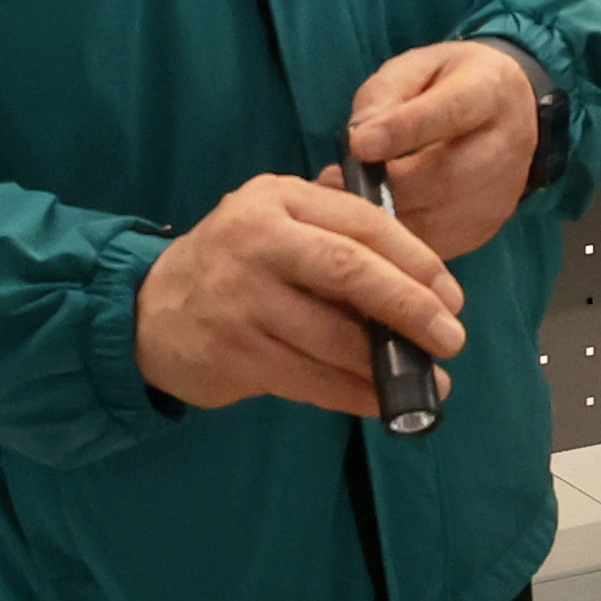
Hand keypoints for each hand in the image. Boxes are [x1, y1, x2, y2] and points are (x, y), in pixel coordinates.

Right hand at [135, 171, 464, 417]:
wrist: (147, 312)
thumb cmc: (234, 268)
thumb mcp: (275, 225)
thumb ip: (335, 234)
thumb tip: (423, 277)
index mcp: (278, 199)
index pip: (364, 223)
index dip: (417, 261)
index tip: (452, 296)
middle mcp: (257, 239)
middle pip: (351, 272)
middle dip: (411, 307)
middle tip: (452, 338)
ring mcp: (241, 297)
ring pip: (333, 336)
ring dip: (387, 365)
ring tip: (429, 380)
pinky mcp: (233, 350)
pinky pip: (310, 378)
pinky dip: (353, 393)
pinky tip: (381, 401)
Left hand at [347, 39, 545, 261]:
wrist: (509, 113)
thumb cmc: (448, 85)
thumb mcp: (415, 69)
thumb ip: (385, 96)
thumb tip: (359, 140)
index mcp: (490, 90)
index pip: (451, 111)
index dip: (404, 130)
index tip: (359, 145)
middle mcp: (507, 144)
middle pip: (449, 177)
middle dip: (389, 186)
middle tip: (335, 183)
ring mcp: (502, 192)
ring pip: (441, 218)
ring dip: (388, 218)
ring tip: (345, 205)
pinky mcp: (488, 226)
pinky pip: (439, 243)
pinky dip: (400, 240)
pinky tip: (370, 225)